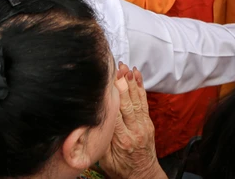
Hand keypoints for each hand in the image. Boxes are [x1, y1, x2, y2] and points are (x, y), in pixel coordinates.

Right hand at [99, 64, 164, 178]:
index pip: (115, 113)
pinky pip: (144, 102)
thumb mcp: (105, 161)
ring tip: (125, 67)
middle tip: (117, 68)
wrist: (143, 175)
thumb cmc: (121, 170)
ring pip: (136, 100)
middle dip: (121, 84)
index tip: (105, 82)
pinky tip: (137, 75)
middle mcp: (134, 130)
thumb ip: (99, 141)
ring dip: (131, 82)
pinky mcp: (148, 122)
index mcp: (121, 140)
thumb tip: (87, 125)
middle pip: (127, 103)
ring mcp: (143, 125)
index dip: (111, 96)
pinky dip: (141, 87)